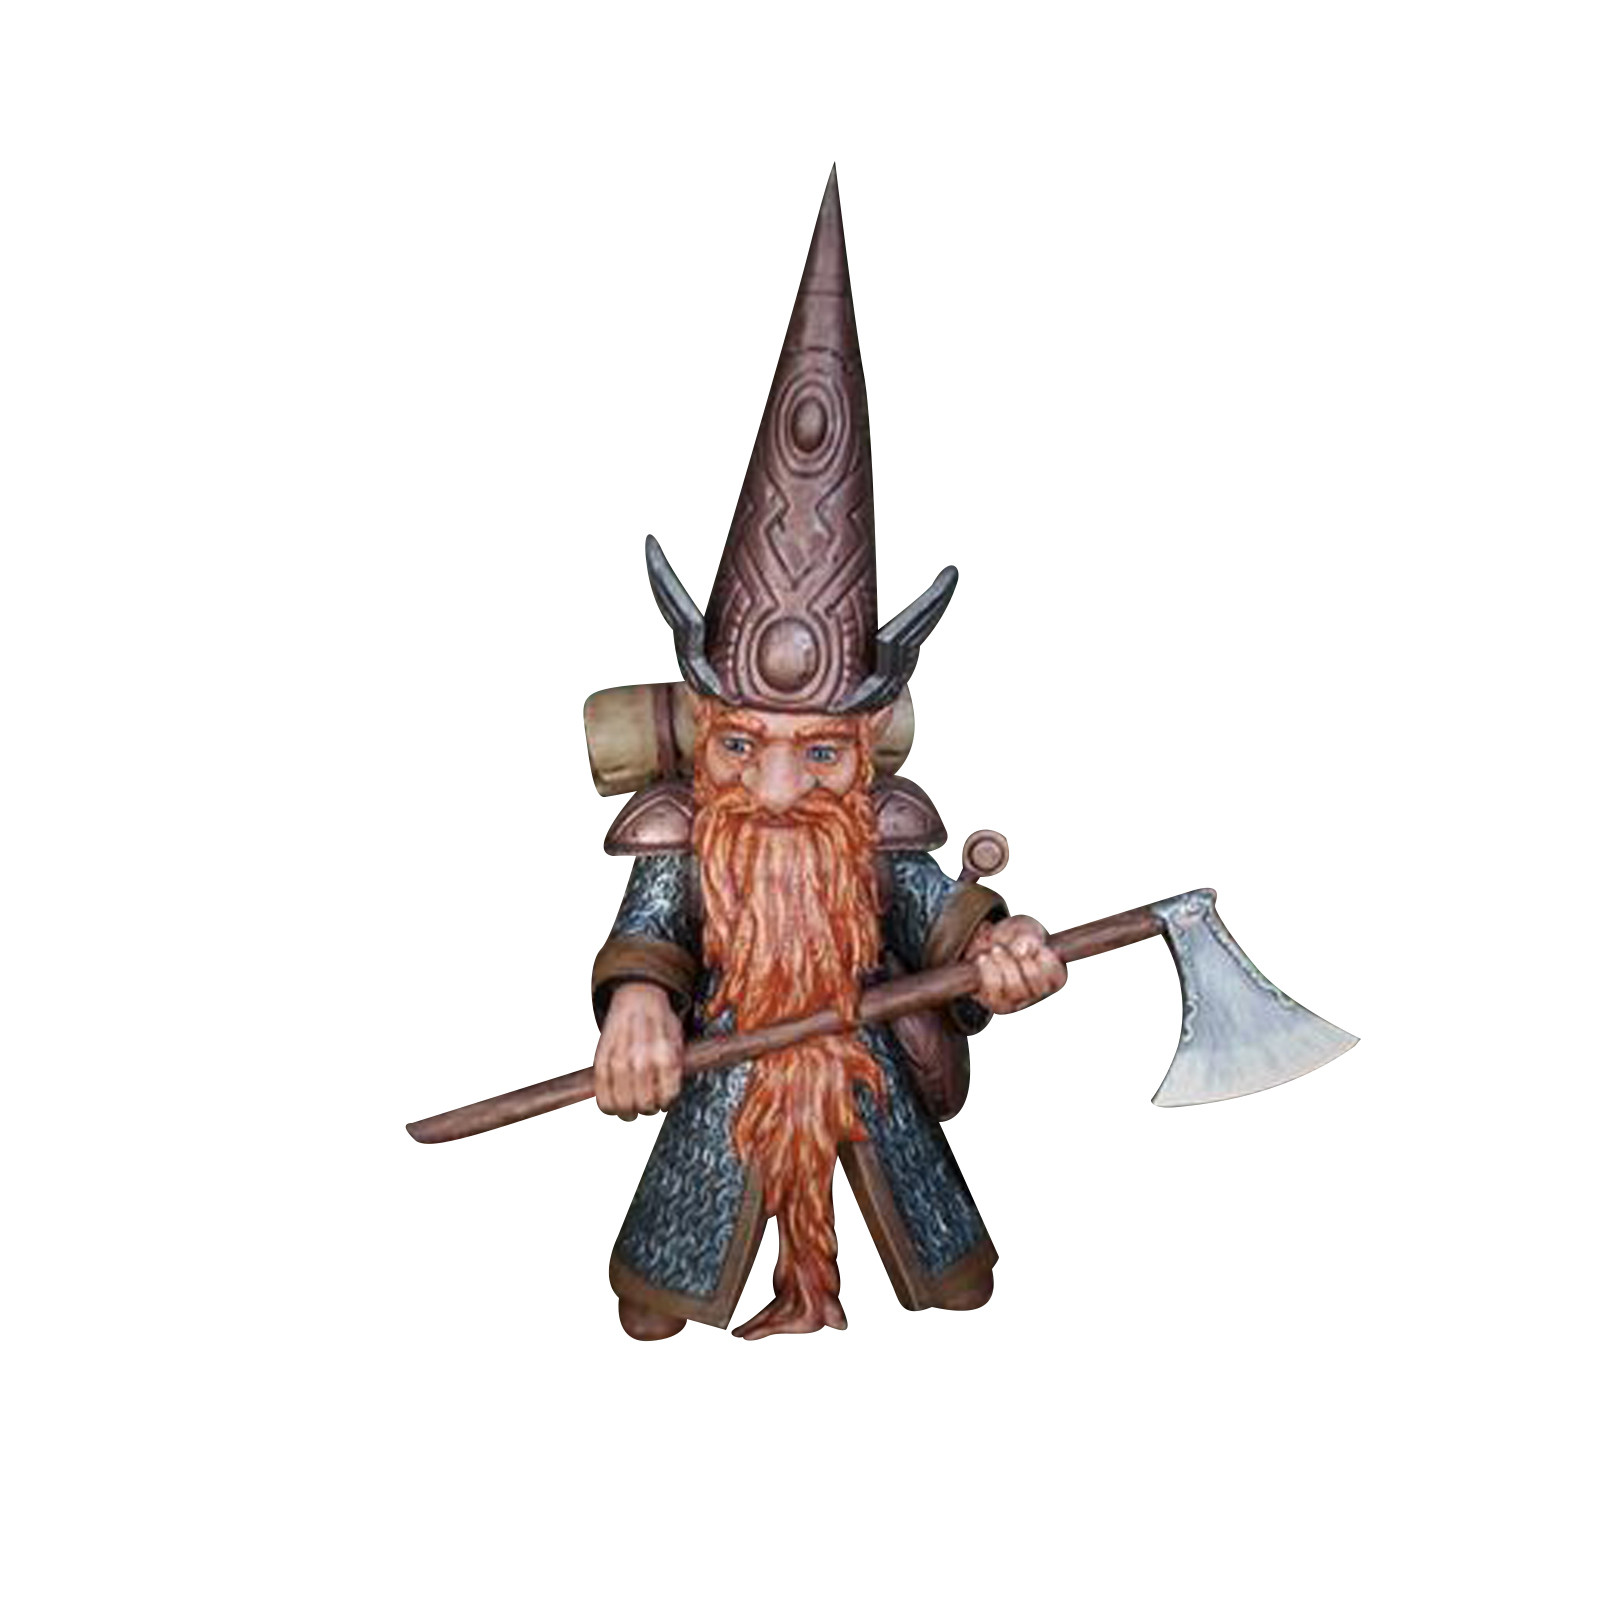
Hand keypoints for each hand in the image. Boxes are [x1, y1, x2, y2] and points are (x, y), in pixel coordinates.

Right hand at [594, 982, 684, 1119]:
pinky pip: (602, 1099)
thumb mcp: (679, 1043)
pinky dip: (609, 1106)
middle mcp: (641, 1060)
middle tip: (647, 1101)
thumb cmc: (660, 1022)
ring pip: (621, 1106)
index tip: (662, 1098)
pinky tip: (615, 1100)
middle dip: (647, 1108)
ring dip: (628, 1110)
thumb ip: (675, 1072)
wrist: (637, 998)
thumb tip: (666, 1099)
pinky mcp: (600, 1062)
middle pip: (643, 1106)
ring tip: (631, 1103)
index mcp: (665, 1056)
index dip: (665, 1102)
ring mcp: (618, 1061)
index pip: (666, 1099)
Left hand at [965, 915, 1066, 1013]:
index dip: (1042, 955)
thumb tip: (1021, 952)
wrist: (987, 945)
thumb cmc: (1014, 938)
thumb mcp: (1024, 928)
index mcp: (1055, 976)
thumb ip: (1027, 937)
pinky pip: (994, 991)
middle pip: (1035, 982)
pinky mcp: (998, 1003)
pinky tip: (984, 958)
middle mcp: (1039, 993)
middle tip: (1011, 947)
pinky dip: (988, 971)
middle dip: (1020, 959)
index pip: (1056, 973)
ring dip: (1003, 963)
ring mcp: (1019, 1001)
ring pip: (1015, 988)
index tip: (1033, 944)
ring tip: (996, 949)